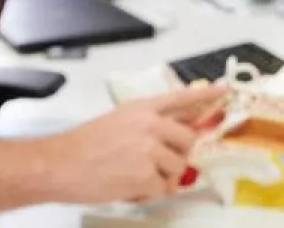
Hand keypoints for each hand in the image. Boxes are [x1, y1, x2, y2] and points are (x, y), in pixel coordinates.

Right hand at [36, 83, 226, 204]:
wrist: (57, 164)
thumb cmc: (82, 146)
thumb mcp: (119, 121)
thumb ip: (148, 124)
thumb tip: (174, 135)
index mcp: (142, 108)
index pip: (183, 98)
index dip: (207, 95)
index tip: (225, 91)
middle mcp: (150, 125)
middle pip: (188, 141)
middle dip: (176, 155)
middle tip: (155, 163)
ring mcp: (148, 149)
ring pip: (178, 167)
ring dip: (163, 177)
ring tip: (136, 176)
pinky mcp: (144, 174)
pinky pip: (163, 187)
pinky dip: (149, 193)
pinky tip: (130, 187)